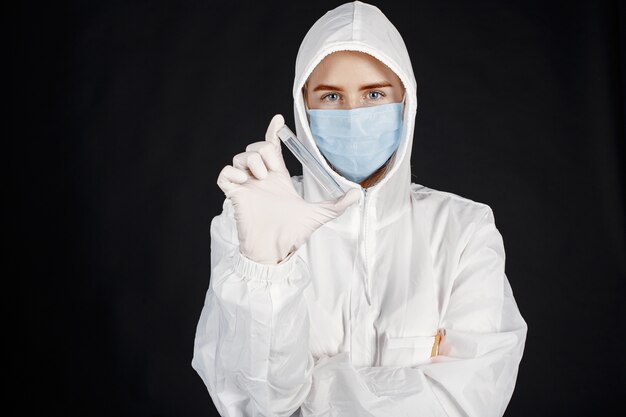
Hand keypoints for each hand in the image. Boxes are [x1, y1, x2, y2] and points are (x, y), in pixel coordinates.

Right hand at [217, 114, 360, 263]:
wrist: (275, 250)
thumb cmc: (292, 234)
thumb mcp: (319, 215)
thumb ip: (337, 204)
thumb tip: (357, 194)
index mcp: (279, 178)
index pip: (273, 148)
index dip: (274, 132)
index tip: (279, 119)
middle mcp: (261, 179)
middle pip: (255, 148)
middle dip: (263, 150)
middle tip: (272, 170)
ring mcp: (246, 185)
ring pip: (240, 157)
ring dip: (252, 162)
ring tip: (261, 178)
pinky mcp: (234, 194)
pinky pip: (225, 173)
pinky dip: (232, 173)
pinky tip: (244, 182)